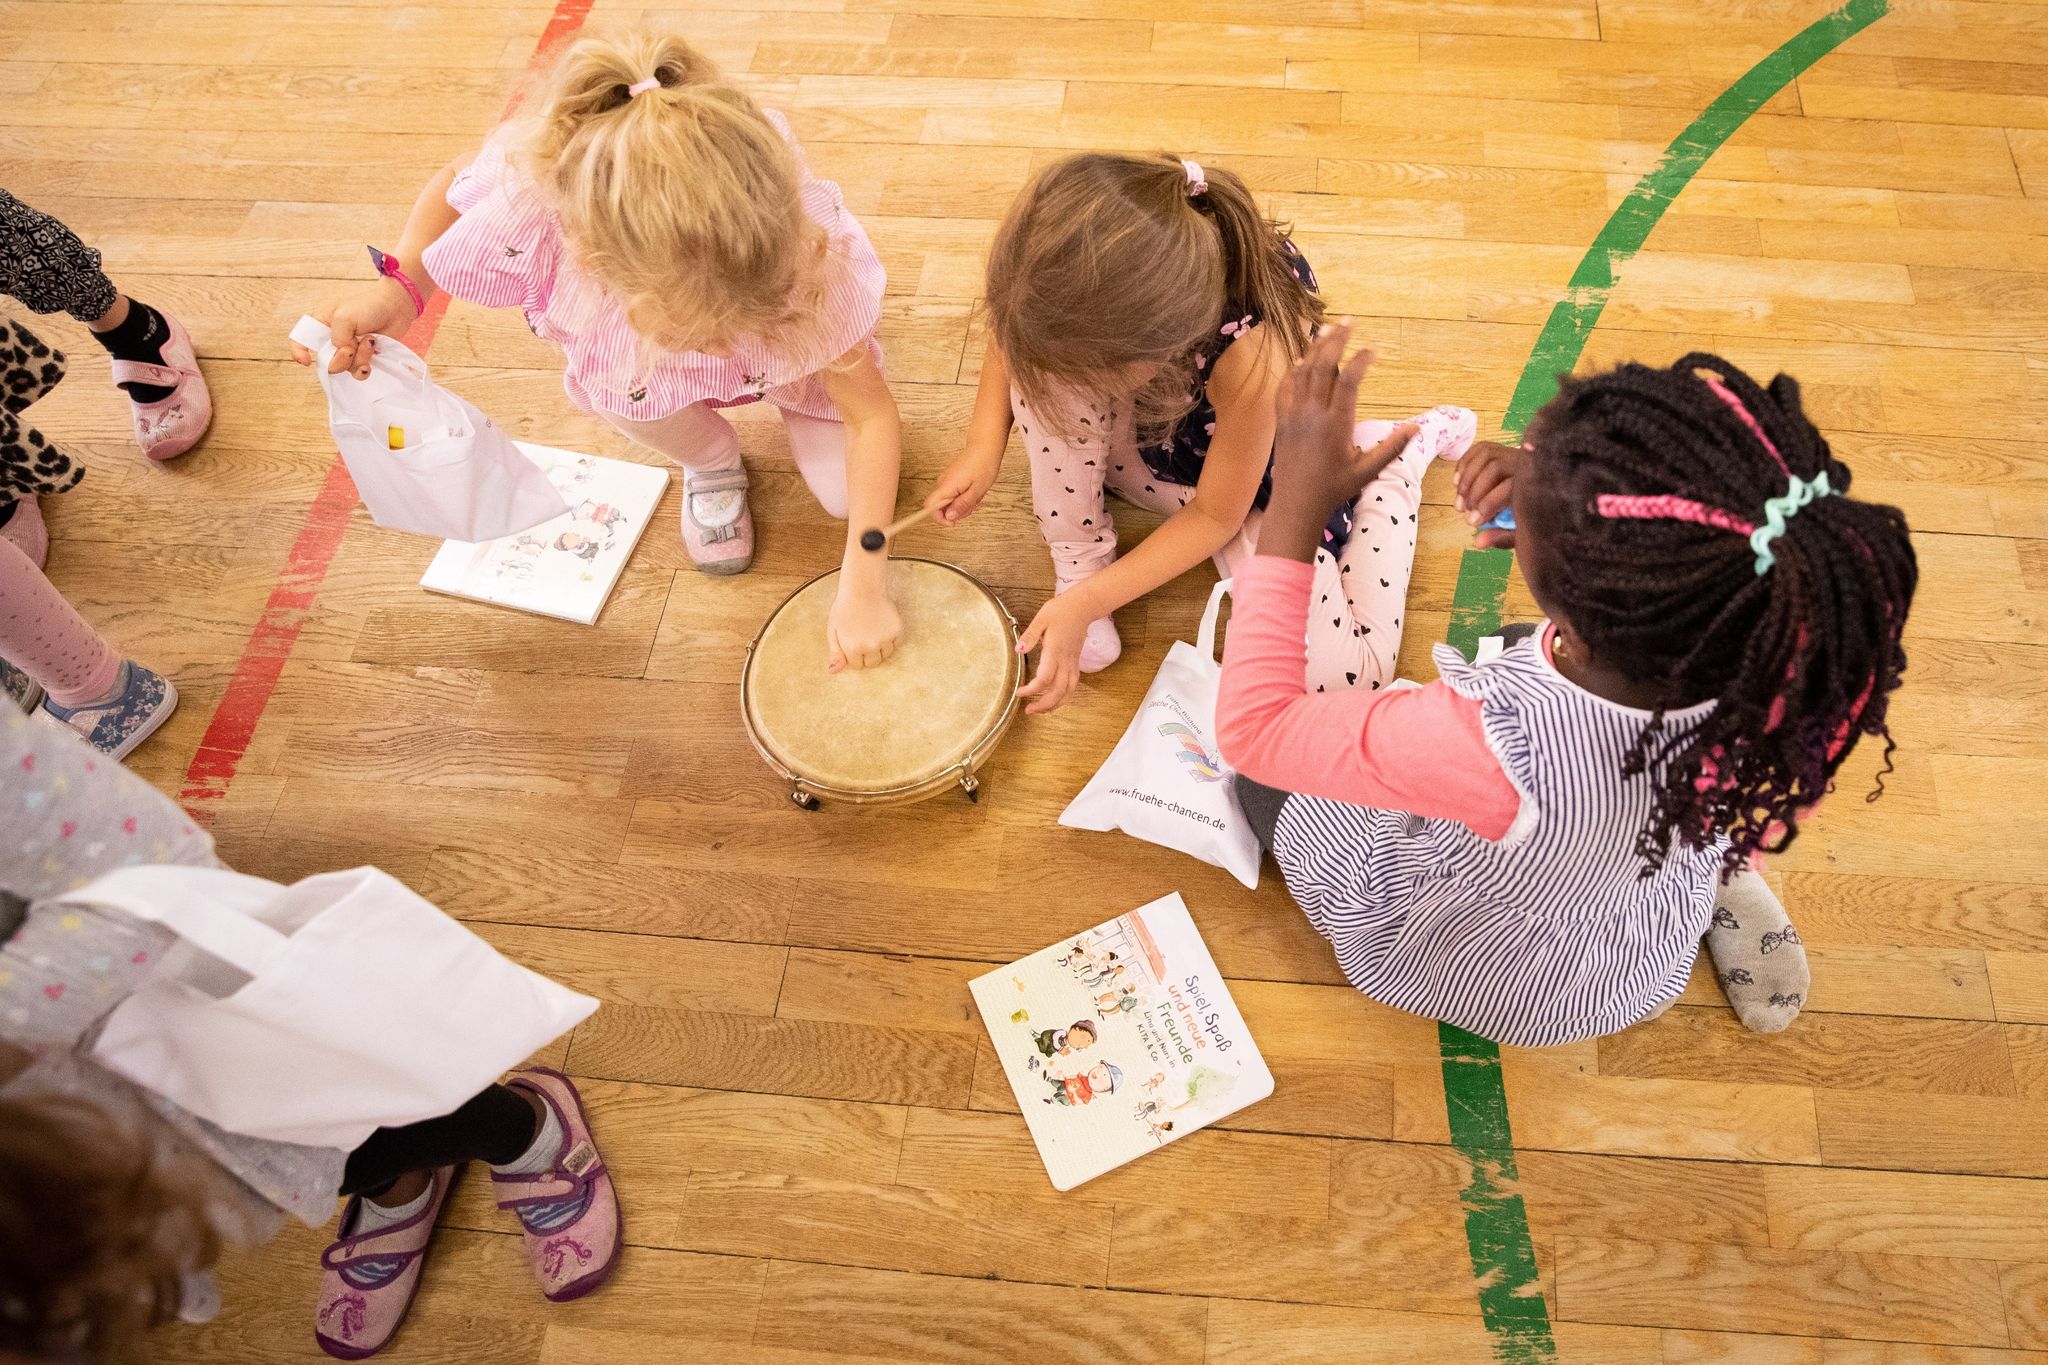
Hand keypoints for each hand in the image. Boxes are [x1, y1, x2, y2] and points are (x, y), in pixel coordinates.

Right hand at [289, 279, 418, 378]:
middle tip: (351, 347)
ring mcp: (349, 351)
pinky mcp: (364, 359)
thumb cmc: (368, 306)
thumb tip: (342, 354)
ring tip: (369, 340)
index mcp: (321, 325)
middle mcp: (332, 340)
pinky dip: (366, 364)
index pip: (300, 340)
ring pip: (345, 369)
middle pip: (327, 362)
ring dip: (359, 358)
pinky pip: (359, 372)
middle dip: (340, 358)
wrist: (395, 309)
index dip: (299, 353)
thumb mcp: (344, 317)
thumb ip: (337, 338)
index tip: (307, 362)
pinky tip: (374, 350)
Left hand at [827, 582, 903, 672]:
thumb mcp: (833, 631)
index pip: (858, 666)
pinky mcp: (897, 631)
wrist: (863, 589)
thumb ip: (835, 653)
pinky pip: (897, 644)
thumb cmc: (845, 609)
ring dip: (881, 647)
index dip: (855, 655)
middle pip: (873, 663)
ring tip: (873, 630)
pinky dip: (892, 639)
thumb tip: (833, 673)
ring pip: (886, 655)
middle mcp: (870, 647)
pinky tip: (883, 626)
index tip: (853, 641)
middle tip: (864, 635)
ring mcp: (885, 639)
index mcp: (853, 649)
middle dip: (868, 654)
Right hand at [925, 450, 1001, 524]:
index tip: (952, 523)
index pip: (930, 506)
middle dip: (956, 512)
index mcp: (947, 485)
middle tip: (972, 505)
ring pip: (948, 502)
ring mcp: (946, 480)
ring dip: (962, 504)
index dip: (939, 518)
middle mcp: (943, 482)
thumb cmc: (984, 464)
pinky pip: (953, 495)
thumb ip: (963, 505)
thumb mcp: (977, 490)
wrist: (985, 446)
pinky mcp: (951, 479)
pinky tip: (973, 491)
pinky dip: (963, 497)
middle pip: (940, 507)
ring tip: (975, 495)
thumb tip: (949, 517)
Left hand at [1013, 593, 1089, 714]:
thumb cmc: (1061, 611)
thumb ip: (1030, 635)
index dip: (1032, 690)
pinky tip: (1055, 701)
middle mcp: (1066, 660)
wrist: (1083, 607)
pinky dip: (1064, 697)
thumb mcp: (1041, 619)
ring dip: (1055, 704)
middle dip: (1044, 705)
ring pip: (1068, 691)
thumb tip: (1018, 649)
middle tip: (1028, 710)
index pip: (1045, 678)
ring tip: (1040, 710)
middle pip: (1058, 691)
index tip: (1019, 692)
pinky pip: (1073, 685)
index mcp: (1055, 650)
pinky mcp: (1075, 662)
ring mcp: (1073, 663)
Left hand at [1269, 321, 1416, 514]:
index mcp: (1336, 425)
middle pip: (1323, 367)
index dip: (1360, 361)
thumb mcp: (1367, 471)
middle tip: (1349, 321)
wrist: (1296, 505)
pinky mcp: (1281, 421)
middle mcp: (1312, 415)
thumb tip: (1416, 428)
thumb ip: (1391, 447)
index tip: (1373, 349)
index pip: (1348, 382)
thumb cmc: (1334, 489)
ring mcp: (1293, 416)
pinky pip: (1285, 388)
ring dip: (1315, 349)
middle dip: (1336, 341)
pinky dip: (1294, 370)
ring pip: (1303, 373)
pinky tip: (1301, 359)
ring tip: (1328, 328)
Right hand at [1455, 441, 1524, 548]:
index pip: (1508, 487)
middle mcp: (1525, 464)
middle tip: (1464, 512)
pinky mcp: (1500, 449)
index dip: (1488, 504)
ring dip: (1467, 479)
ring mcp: (1513, 453)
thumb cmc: (1529, 519)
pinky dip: (1464, 465)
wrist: (1541, 498)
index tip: (1473, 522)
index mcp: (1533, 485)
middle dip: (1475, 491)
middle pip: (1494, 468)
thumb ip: (1502, 537)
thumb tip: (1478, 541)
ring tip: (1459, 501)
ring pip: (1485, 455)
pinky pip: (1479, 449)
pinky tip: (1456, 484)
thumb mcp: (1520, 533)